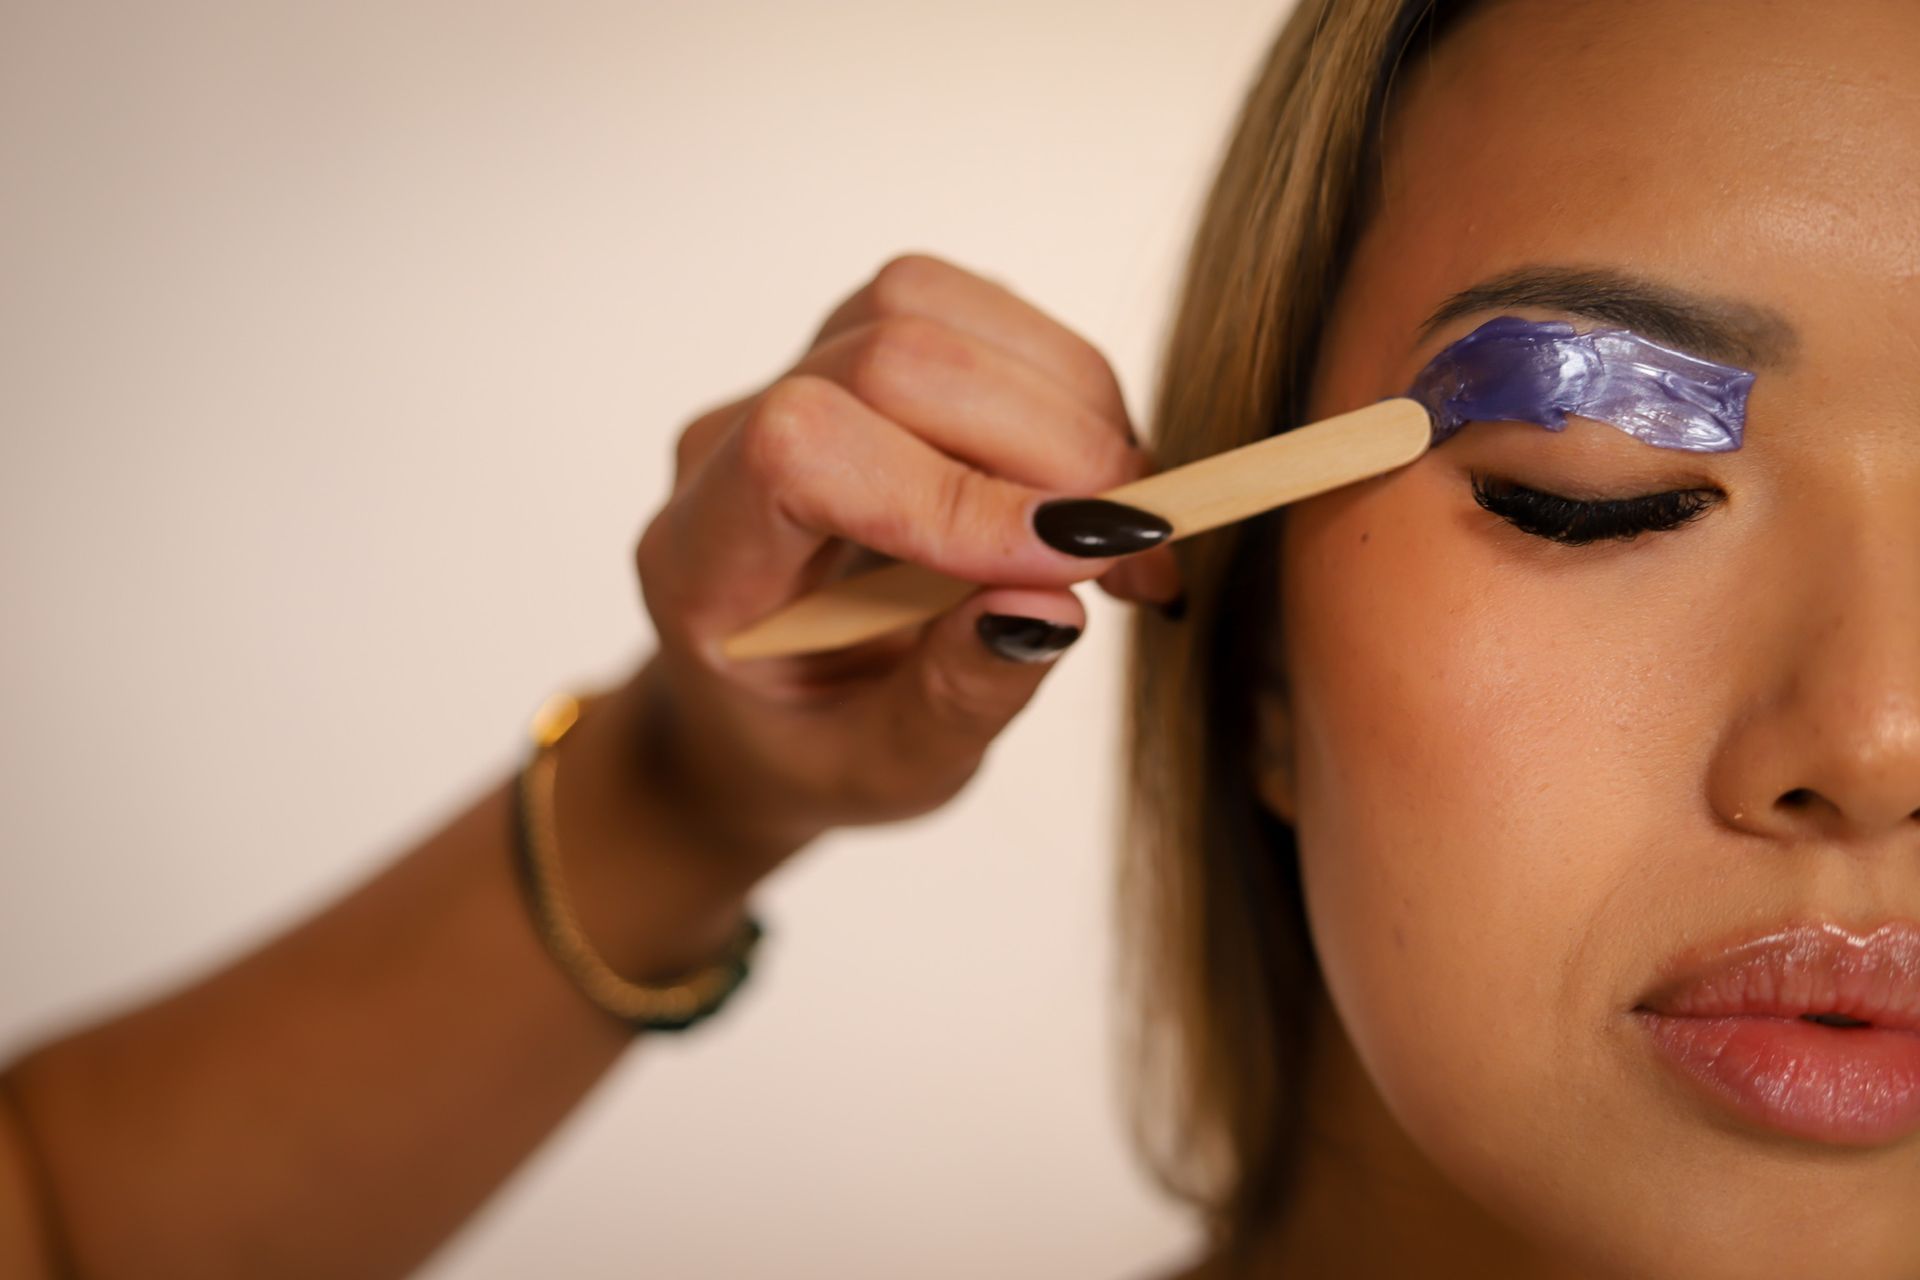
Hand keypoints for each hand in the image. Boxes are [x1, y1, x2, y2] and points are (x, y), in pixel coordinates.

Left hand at [631, 253, 1181, 878]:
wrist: (756, 711)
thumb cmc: (807, 749)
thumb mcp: (884, 774)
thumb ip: (958, 699)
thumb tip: (1053, 602)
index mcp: (704, 559)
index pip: (803, 451)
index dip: (955, 492)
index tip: (1080, 565)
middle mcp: (731, 441)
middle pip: (887, 353)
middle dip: (1047, 441)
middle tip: (1141, 551)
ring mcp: (798, 379)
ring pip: (936, 306)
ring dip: (1068, 400)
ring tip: (1124, 522)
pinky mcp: (869, 352)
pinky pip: (974, 314)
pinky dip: (1064, 387)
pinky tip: (1091, 486)